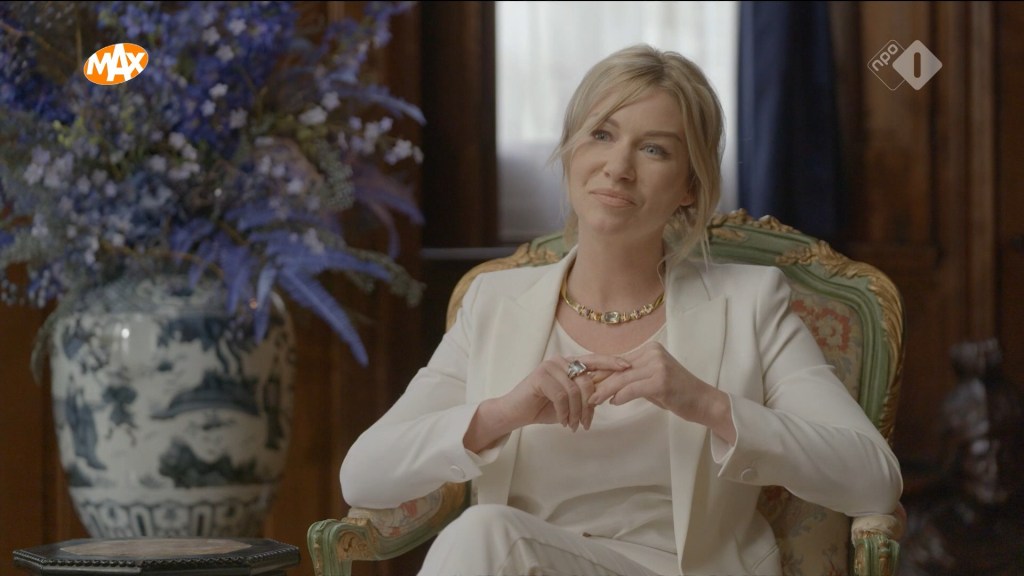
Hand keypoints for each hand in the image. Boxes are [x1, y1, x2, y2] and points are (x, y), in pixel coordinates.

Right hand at [499, 354, 631, 431]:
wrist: (515, 413)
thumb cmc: (543, 407)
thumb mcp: (570, 402)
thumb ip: (586, 395)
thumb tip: (609, 394)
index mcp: (569, 363)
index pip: (594, 360)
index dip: (611, 363)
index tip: (627, 367)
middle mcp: (560, 361)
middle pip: (587, 381)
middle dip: (589, 406)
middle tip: (585, 424)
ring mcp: (549, 366)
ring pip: (575, 391)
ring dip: (576, 413)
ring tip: (573, 425)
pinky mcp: (540, 376)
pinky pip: (562, 396)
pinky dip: (565, 413)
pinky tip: (563, 422)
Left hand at [588, 342, 735, 441]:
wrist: (704, 402)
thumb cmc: (677, 394)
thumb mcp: (652, 381)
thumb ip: (632, 379)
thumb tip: (605, 385)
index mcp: (650, 350)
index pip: (618, 361)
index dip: (600, 372)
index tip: (583, 381)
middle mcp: (653, 353)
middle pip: (617, 369)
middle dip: (598, 382)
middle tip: (583, 393)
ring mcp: (658, 365)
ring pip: (622, 379)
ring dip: (605, 391)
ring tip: (592, 401)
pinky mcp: (661, 380)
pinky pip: (633, 388)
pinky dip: (621, 396)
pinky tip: (613, 403)